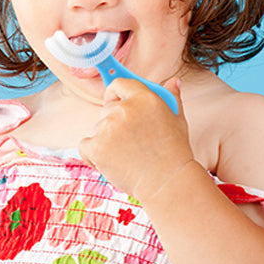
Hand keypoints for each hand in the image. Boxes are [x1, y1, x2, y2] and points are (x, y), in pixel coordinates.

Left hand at [78, 77, 194, 202]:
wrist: (167, 183)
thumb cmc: (174, 153)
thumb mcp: (177, 119)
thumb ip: (171, 97)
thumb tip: (173, 81)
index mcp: (144, 98)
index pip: (118, 84)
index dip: (115, 94)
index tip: (116, 103)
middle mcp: (124, 109)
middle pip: (106, 109)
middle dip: (114, 124)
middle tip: (131, 142)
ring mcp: (108, 127)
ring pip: (97, 129)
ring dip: (106, 141)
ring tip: (127, 156)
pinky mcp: (96, 146)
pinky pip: (85, 145)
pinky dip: (93, 155)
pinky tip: (111, 163)